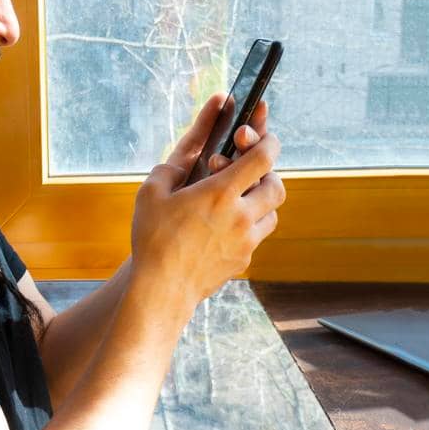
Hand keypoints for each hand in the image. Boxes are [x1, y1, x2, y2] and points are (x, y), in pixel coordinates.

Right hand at [131, 109, 283, 304]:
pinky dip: (250, 228)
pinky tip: (226, 230)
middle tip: (252, 174)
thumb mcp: (151, 193)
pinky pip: (257, 238)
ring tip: (240, 202)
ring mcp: (246, 242)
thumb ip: (173, 165)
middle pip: (277, 186)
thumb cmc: (153, 240)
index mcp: (221, 193)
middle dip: (269, 175)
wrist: (161, 290)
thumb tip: (187, 152)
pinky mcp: (243, 262)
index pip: (264, 158)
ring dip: (262, 203)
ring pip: (273, 214)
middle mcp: (241, 216)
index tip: (266, 139)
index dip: (269, 142)